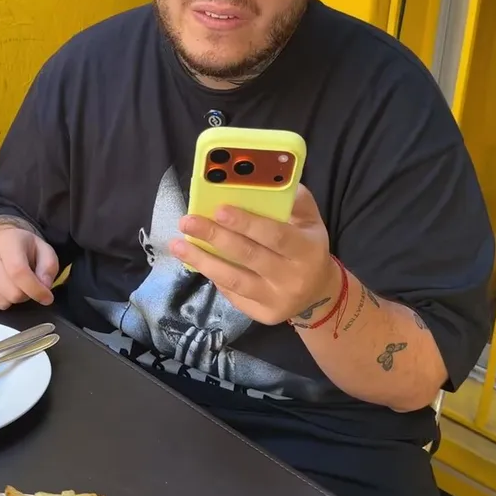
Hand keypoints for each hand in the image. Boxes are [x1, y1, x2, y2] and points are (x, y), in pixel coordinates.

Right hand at [0, 222, 58, 310]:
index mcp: (6, 243)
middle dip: (23, 295)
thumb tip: (44, 286)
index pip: (19, 273)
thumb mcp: (43, 250)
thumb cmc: (21, 247)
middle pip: (9, 292)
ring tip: (10, 286)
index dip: (35, 290)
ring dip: (8, 300)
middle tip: (24, 287)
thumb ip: (48, 268)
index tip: (46, 297)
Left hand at [170, 185, 336, 324]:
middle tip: (187, 221)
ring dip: (202, 261)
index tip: (218, 209)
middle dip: (214, 237)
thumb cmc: (307, 246)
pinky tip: (196, 261)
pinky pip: (232, 293)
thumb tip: (261, 180)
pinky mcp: (262, 315)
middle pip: (249, 256)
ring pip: (234, 280)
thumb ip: (292, 200)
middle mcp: (293, 277)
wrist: (317, 292)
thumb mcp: (310, 221)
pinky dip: (213, 275)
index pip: (274, 235)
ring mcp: (277, 300)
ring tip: (177, 245)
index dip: (246, 223)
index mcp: (307, 249)